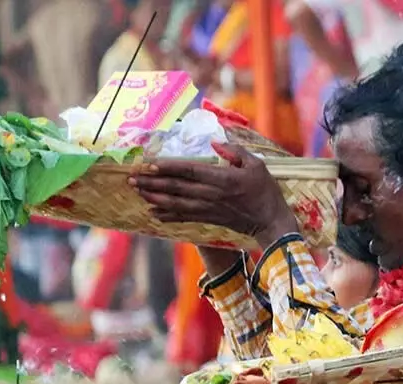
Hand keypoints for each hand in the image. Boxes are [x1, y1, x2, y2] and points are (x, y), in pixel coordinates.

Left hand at [129, 142, 298, 248]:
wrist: (271, 221)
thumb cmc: (266, 191)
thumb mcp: (256, 164)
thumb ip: (235, 151)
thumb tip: (215, 142)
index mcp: (222, 178)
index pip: (189, 171)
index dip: (167, 167)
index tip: (148, 163)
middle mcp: (211, 194)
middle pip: (176, 187)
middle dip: (152, 182)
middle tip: (131, 177)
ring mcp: (209, 209)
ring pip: (176, 203)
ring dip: (154, 197)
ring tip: (136, 191)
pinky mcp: (209, 219)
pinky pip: (183, 217)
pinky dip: (166, 216)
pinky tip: (152, 213)